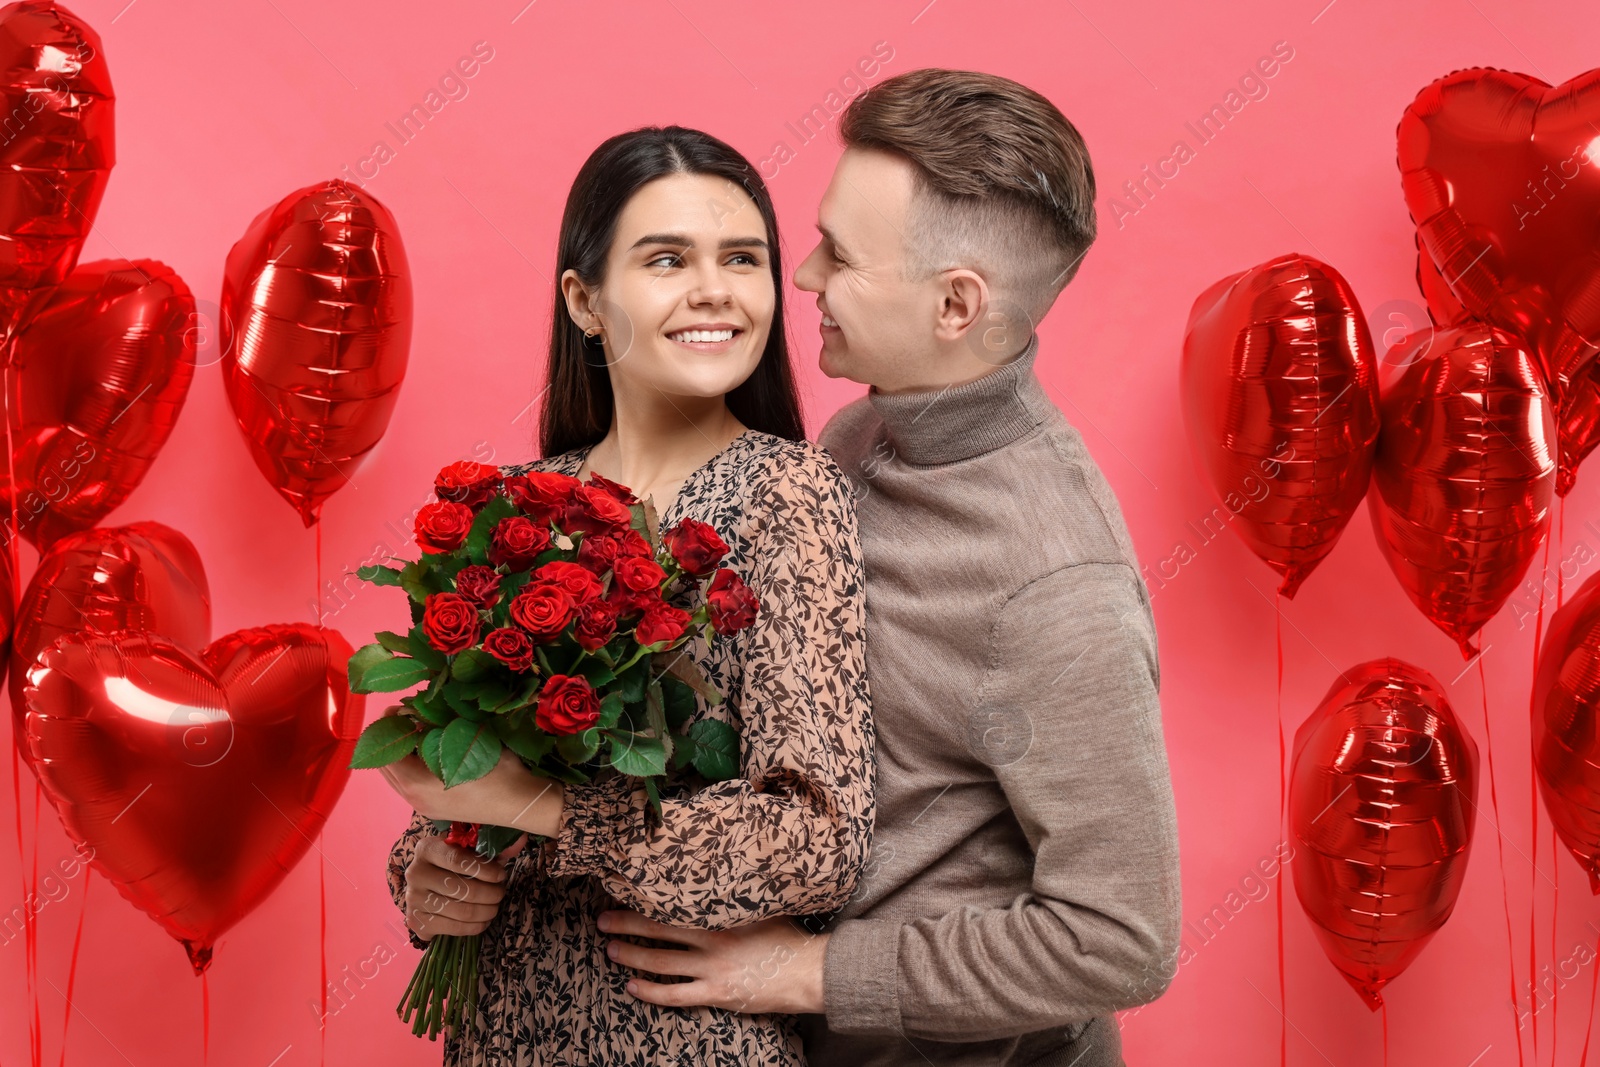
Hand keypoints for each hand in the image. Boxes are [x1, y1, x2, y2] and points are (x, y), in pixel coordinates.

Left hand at [375, 704, 565, 835]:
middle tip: (405, 718)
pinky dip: (411, 768)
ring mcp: (423, 808)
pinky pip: (409, 787)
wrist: (522, 803)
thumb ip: (438, 727)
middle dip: (391, 741)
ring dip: (401, 755)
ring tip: (417, 734)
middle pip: (386, 768)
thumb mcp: (468, 740)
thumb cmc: (499, 769)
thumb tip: (415, 712)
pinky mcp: (434, 811)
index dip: (387, 728)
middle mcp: (414, 799)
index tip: (398, 709)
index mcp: (418, 783)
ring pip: (397, 779)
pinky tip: (428, 753)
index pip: (386, 753)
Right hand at [403, 831, 527, 941]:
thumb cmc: (451, 864)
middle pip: (462, 889)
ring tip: (495, 906)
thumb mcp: (467, 850)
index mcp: (427, 849)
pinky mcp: (417, 921)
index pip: (458, 860)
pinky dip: (476, 926)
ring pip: (461, 911)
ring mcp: (413, 899)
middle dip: (490, 893)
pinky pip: (454, 928)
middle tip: (501, 893)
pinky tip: (484, 920)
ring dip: (487, 911)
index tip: (501, 875)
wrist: (425, 887)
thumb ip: (491, 848)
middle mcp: (415, 873)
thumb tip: (518, 842)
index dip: (485, 869)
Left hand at [595, 910, 828, 1014]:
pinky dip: (651, 991)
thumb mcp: (761, 906)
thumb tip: (718, 875)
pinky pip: (676, 994)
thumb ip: (734, 897)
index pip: (675, 902)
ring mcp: (712, 968)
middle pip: (659, 930)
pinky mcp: (717, 993)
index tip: (626, 889)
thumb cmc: (787, 936)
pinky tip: (632, 986)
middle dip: (627, 924)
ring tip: (610, 950)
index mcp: (721, 914)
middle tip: (602, 919)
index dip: (648, 898)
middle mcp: (712, 939)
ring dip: (632, 955)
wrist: (808, 971)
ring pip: (661, 962)